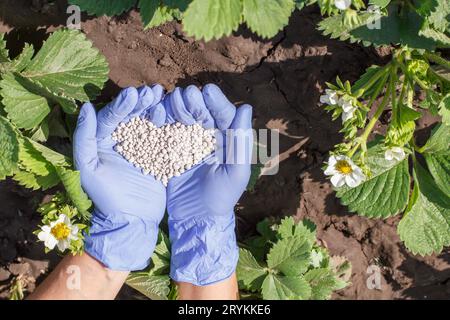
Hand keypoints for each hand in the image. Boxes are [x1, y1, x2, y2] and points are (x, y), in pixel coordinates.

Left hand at [73, 85, 166, 270]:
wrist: (133, 220)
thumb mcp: (88, 168)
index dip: (123, 104)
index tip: (134, 94)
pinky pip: (164, 136)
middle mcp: (123, 140)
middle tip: (153, 91)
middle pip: (133, 114)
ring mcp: (143, 147)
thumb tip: (86, 107)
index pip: (113, 116)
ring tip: (164, 97)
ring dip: (156, 108)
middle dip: (142, 101)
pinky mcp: (159, 155)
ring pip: (149, 121)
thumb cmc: (106, 196)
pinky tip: (176, 113)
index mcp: (104, 140)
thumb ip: (84, 137)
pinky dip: (170, 124)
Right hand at [163, 84, 252, 284]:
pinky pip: (167, 132)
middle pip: (202, 113)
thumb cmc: (221, 199)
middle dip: (194, 101)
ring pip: (183, 118)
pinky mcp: (170, 151)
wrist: (195, 219)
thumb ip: (241, 142)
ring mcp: (188, 144)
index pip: (223, 115)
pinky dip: (162, 121)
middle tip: (186, 93)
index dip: (216, 102)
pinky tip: (158, 113)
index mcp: (227, 141)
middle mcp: (209, 138)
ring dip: (177, 107)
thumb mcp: (235, 173)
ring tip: (173, 99)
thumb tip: (245, 107)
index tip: (207, 90)